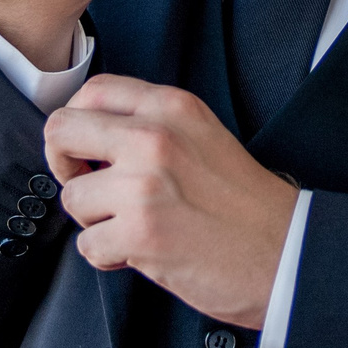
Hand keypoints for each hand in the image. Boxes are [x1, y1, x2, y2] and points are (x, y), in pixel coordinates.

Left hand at [45, 76, 298, 328]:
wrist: (285, 252)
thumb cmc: (246, 204)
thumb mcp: (202, 136)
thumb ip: (151, 125)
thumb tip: (92, 138)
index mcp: (172, 107)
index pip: (93, 91)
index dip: (77, 123)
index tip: (87, 150)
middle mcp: (154, 136)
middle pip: (61, 130)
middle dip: (63, 164)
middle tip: (89, 186)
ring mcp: (144, 184)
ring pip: (72, 197)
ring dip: (94, 221)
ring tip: (131, 227)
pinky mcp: (141, 232)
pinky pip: (87, 244)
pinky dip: (108, 256)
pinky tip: (140, 252)